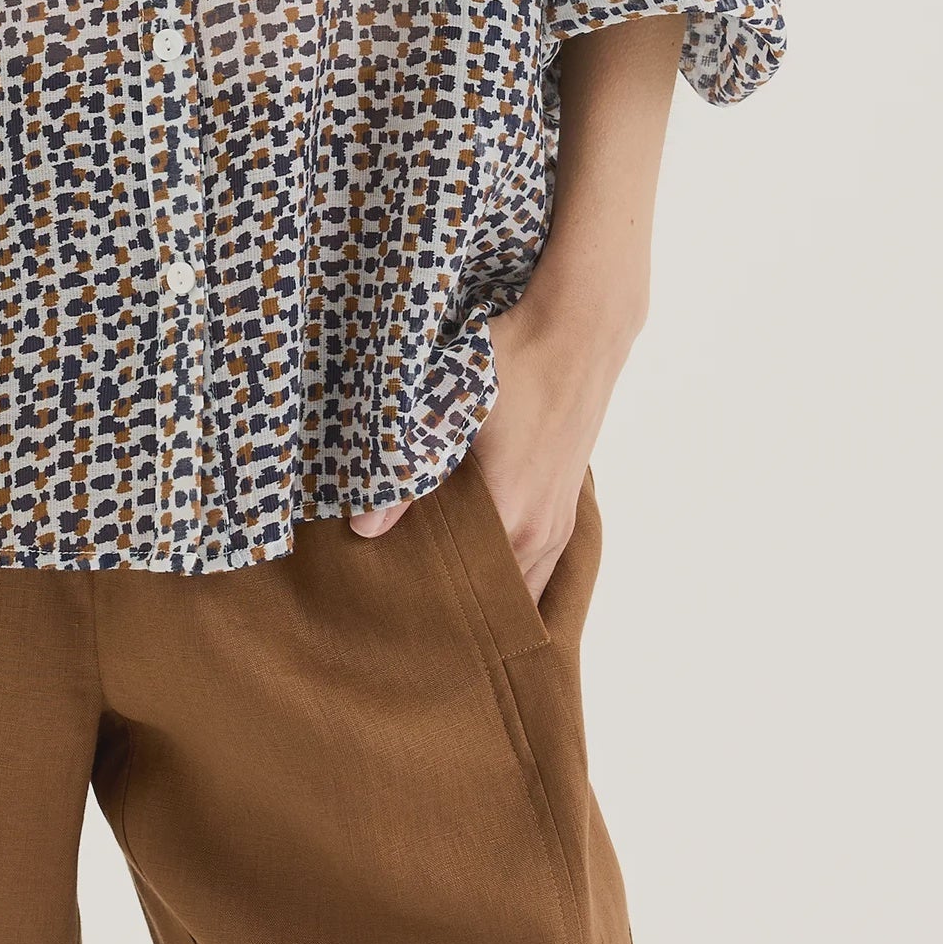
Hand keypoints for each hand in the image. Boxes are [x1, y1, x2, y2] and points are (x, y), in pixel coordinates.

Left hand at [346, 273, 638, 607]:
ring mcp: (561, 523)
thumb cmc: (515, 361)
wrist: (579, 329)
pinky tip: (482, 566)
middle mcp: (543, 535)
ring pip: (524, 588)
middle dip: (457, 611)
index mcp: (512, 519)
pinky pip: (542, 568)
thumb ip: (408, 476)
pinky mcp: (568, 507)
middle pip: (496, 603)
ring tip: (442, 594)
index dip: (430, 609)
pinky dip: (514, 579)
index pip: (466, 597)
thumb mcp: (451, 407)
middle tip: (410, 610)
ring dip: (489, 596)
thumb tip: (363, 530)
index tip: (394, 614)